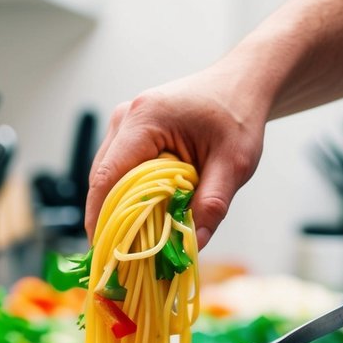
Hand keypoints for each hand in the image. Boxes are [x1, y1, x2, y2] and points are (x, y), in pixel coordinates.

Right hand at [84, 62, 268, 247]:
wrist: (242, 84)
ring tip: (129, 243)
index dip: (101, 217)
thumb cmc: (238, 116)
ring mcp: (125, 122)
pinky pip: (119, 170)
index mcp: (146, 119)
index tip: (102, 251)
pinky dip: (126, 195)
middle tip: (119, 258)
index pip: (108, 176)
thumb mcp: (234, 163)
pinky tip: (141, 218)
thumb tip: (194, 244)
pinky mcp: (131, 132)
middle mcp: (127, 117)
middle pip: (102, 179)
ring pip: (107, 176)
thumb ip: (213, 204)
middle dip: (109, 218)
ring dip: (117, 208)